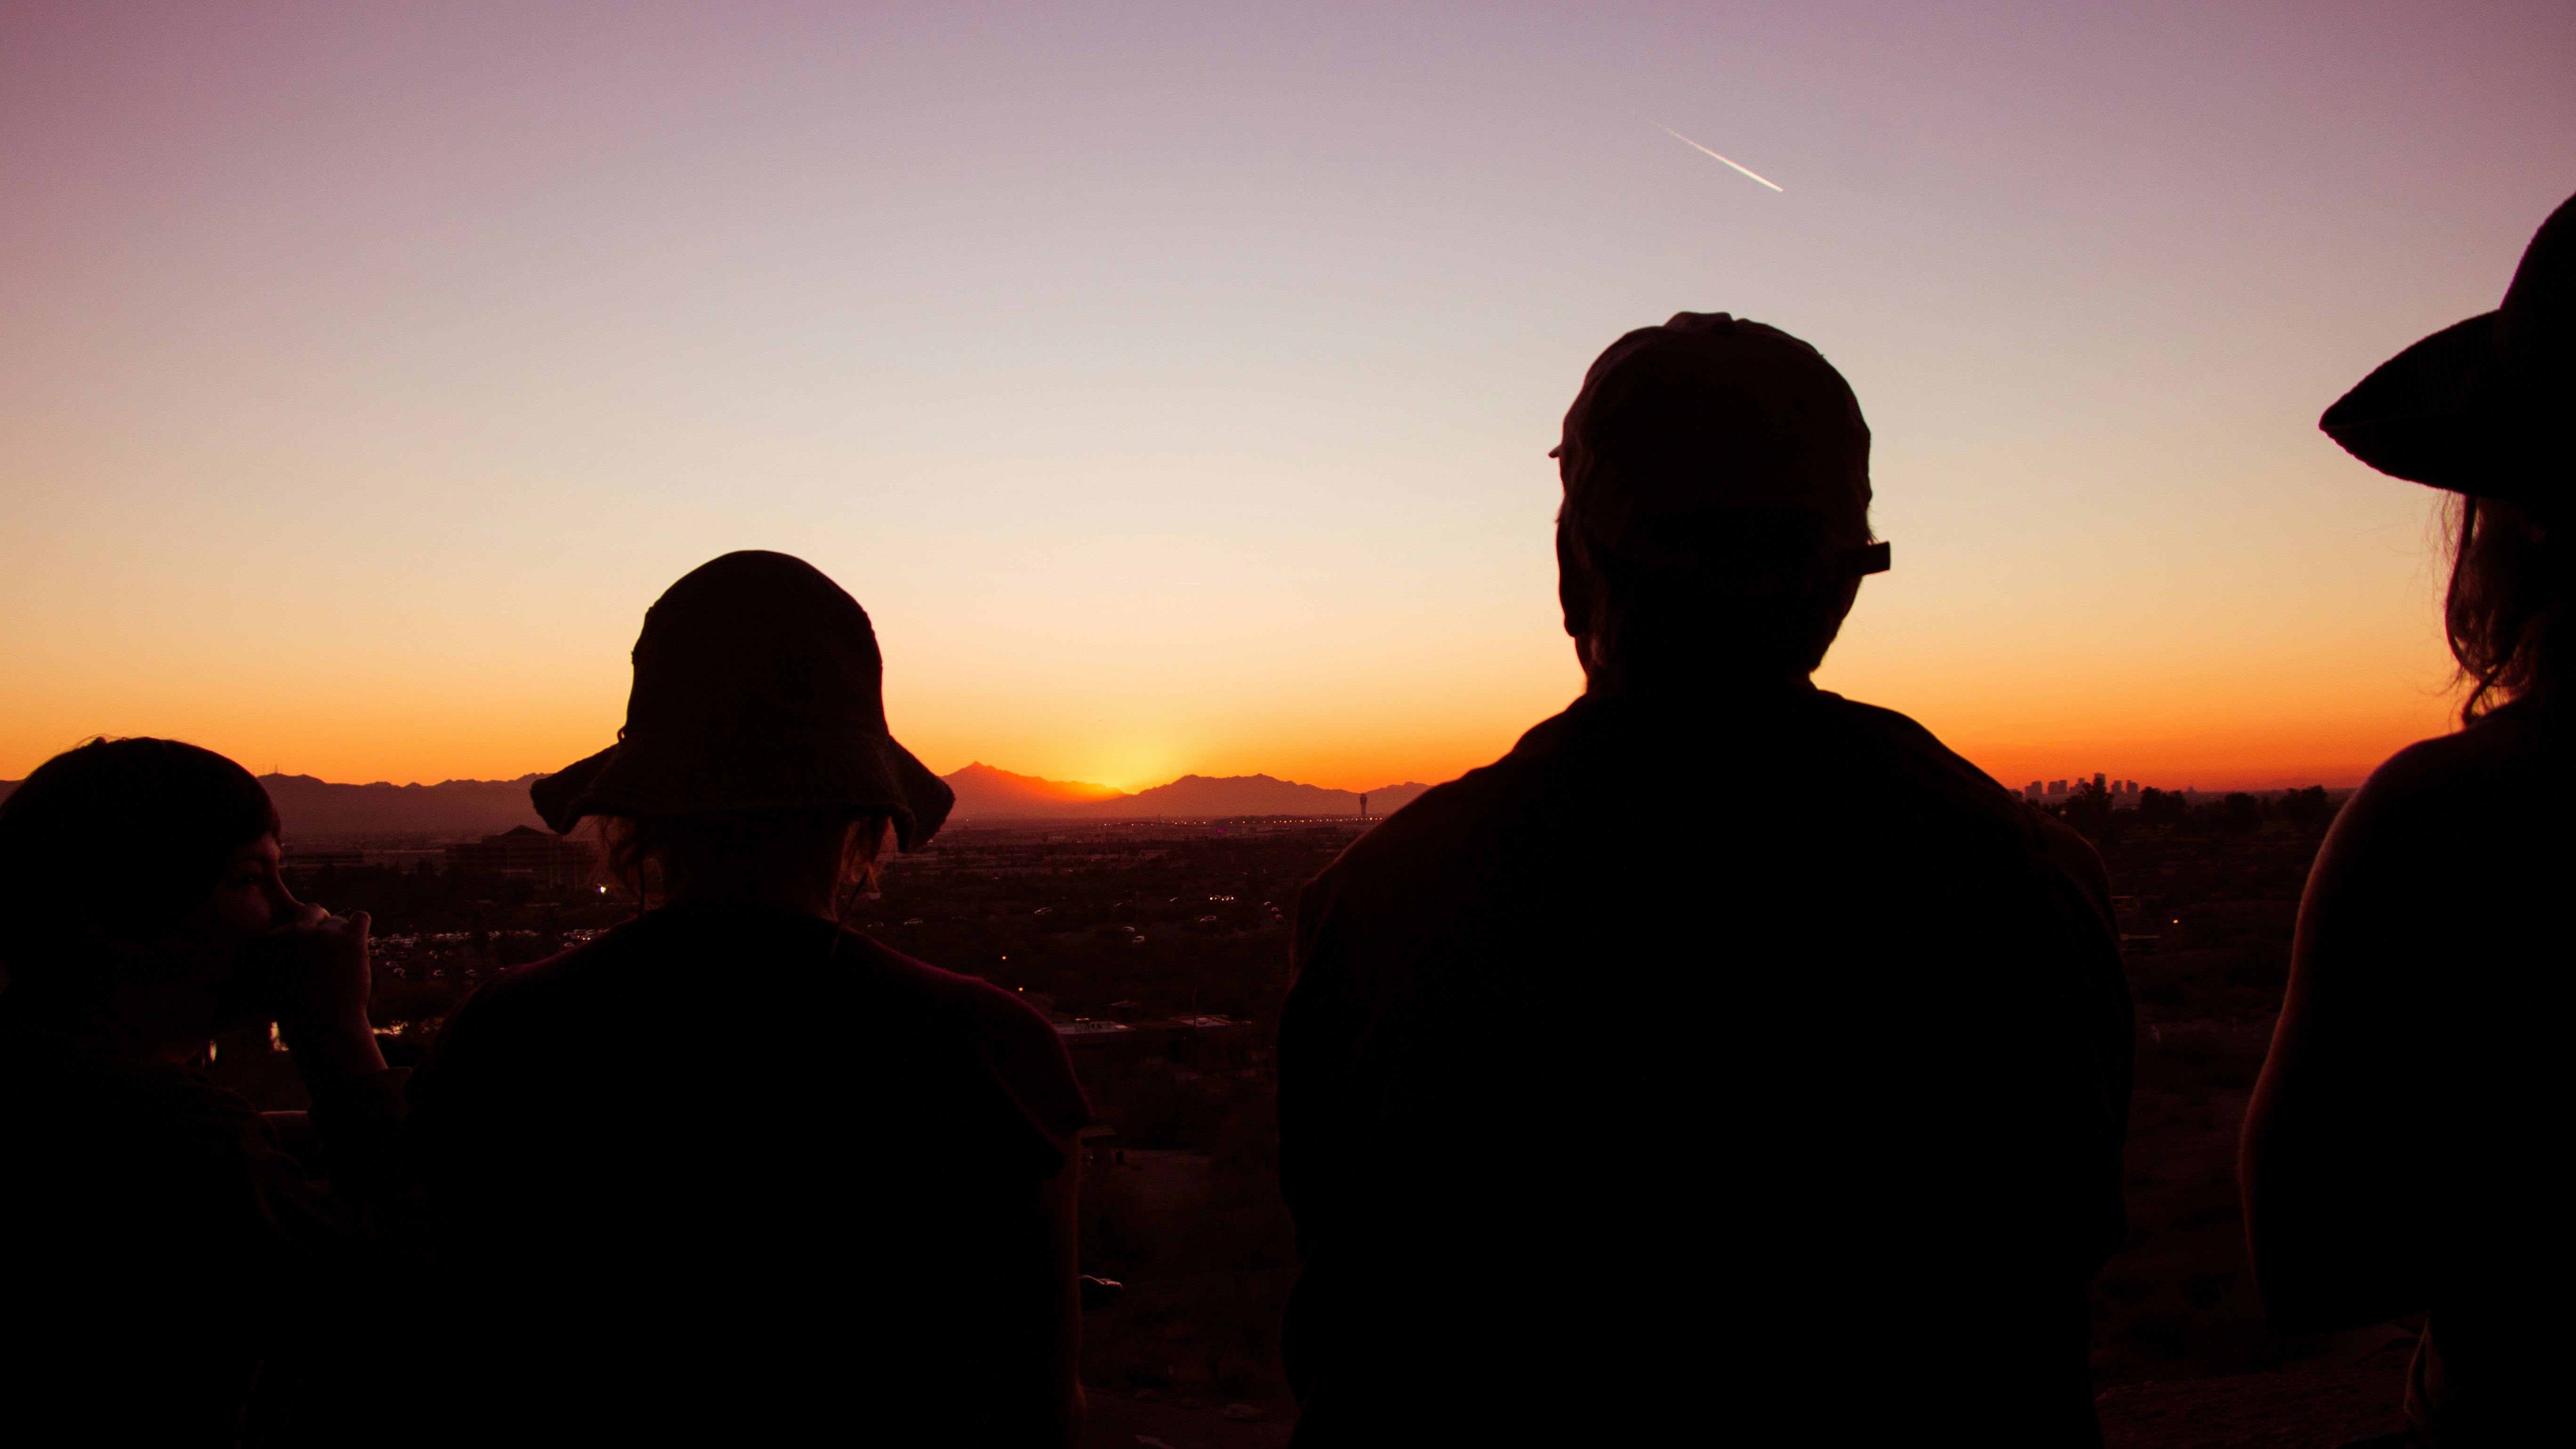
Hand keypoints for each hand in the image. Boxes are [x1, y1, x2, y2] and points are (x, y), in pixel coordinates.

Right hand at [252, 904, 387, 1083]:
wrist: (322, 1027)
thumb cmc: (298, 1011)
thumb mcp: (274, 984)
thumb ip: (277, 959)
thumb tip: (290, 939)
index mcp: (269, 942)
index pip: (290, 924)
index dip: (302, 938)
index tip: (308, 955)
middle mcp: (294, 932)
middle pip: (311, 911)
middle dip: (320, 924)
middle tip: (329, 945)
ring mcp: (323, 934)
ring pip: (338, 921)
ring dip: (342, 936)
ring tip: (342, 962)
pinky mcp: (350, 939)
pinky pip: (361, 917)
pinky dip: (362, 925)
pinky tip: (360, 941)